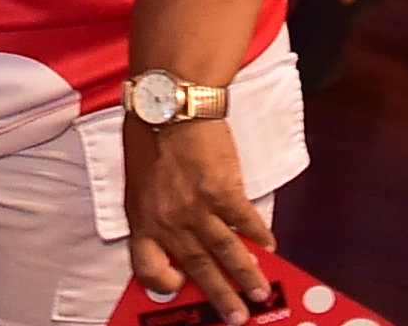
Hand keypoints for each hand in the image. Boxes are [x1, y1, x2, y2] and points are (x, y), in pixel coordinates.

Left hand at [123, 115, 274, 321]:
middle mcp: (169, 219)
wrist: (170, 102)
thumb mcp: (137, 181)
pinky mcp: (223, 190)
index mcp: (142, 218)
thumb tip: (171, 238)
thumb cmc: (149, 135)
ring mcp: (197, 207)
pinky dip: (259, 235)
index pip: (147, 265)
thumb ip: (152, 212)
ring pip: (226, 251)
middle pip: (198, 267)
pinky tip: (270, 247)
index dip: (163, 281)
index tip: (179, 286)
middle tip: (237, 317)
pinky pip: (245, 221)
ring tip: (261, 293)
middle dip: (220, 295)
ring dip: (247, 275)